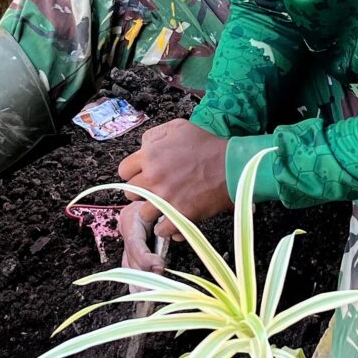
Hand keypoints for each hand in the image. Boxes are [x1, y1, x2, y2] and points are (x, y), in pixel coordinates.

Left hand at [117, 120, 230, 270]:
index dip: (133, 174)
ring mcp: (165, 198)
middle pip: (131, 193)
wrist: (233, 167)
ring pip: (144, 213)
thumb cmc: (208, 146)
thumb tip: (142, 147)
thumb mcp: (179, 127)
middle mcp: (153, 177)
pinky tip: (174, 221)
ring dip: (153, 211)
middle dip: (142, 192)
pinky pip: (162, 229)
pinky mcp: (179, 215)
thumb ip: (155, 135)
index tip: (143, 176)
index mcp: (150, 155)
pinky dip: (167, 228)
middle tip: (155, 191)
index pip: (124, 171)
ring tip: (165, 207)